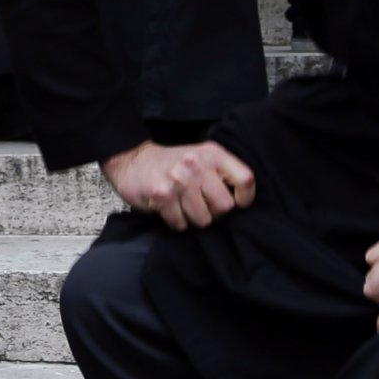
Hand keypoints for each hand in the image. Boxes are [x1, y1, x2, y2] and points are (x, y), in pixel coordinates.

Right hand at [101, 139, 256, 230]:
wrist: (133, 161)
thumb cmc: (173, 164)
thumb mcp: (202, 158)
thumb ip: (222, 173)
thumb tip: (240, 202)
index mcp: (212, 154)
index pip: (245, 180)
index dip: (244, 198)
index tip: (236, 203)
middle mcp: (196, 164)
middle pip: (225, 207)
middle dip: (214, 212)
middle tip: (201, 204)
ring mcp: (178, 180)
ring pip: (203, 220)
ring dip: (193, 218)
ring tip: (183, 205)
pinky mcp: (162, 195)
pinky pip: (181, 224)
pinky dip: (176, 222)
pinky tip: (170, 208)